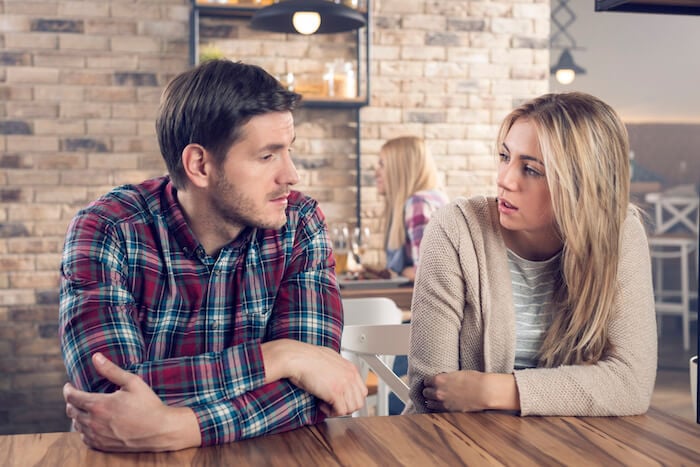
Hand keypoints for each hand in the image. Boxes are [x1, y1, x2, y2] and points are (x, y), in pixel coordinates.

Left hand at [63, 353, 200, 451]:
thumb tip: (96, 357)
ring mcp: (97, 436)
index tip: (69, 385)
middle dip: (71, 402)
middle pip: (71, 411)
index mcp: (99, 405)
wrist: (159, 430)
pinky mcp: (102, 445)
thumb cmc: (148, 404)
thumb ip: (111, 370)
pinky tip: (90, 425)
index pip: (72, 397)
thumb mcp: (132, 382)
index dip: (68, 390)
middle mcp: (93, 422)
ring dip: (76, 416)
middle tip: (75, 397)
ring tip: (82, 410)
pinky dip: (83, 430)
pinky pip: (84, 438)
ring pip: (76, 425)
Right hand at [263, 340, 366, 416]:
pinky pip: (341, 412)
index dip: (351, 399)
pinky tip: (321, 404)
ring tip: (326, 404)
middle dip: (346, 406)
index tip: (341, 400)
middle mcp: (350, 376)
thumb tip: (335, 375)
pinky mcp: (335, 393)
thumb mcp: (329, 358)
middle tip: (333, 405)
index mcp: (350, 368)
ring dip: (338, 410)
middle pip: (358, 402)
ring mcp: (344, 385)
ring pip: (351, 409)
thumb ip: (337, 367)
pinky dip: (331, 412)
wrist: (298, 357)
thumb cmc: (307, 357)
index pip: (362, 391)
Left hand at [422, 370, 518, 411]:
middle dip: (428, 390)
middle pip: (426, 392)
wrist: (484, 391)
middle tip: (432, 390)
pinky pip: (437, 409)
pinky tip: (440, 405)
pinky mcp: (449, 410)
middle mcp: (438, 392)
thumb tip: (443, 379)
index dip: (429, 381)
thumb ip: (447, 378)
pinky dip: (437, 407)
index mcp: (439, 380)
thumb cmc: (474, 379)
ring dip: (431, 400)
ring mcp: (443, 403)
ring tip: (434, 398)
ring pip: (429, 402)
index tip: (431, 381)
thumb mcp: (457, 374)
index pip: (426, 381)